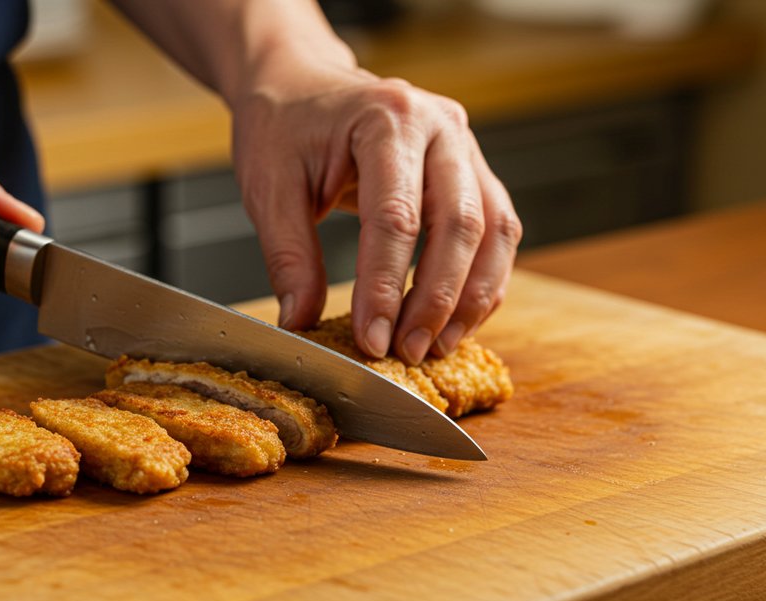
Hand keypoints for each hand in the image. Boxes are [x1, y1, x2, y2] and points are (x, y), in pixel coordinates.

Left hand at [232, 69, 521, 363]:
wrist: (301, 85)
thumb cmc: (284, 128)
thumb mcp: (268, 188)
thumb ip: (288, 256)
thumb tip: (300, 320)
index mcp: (385, 120)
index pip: (396, 217)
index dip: (385, 287)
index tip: (372, 340)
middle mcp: (439, 126)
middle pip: (460, 224)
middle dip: (436, 299)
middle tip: (409, 351)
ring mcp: (464, 145)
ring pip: (493, 230)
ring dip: (470, 296)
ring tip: (437, 345)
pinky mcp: (472, 169)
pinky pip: (496, 230)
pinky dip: (482, 280)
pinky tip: (456, 319)